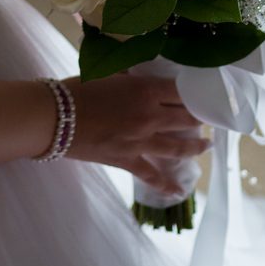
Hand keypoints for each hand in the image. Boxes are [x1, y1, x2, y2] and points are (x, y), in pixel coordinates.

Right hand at [61, 72, 208, 196]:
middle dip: (202, 118)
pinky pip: (152, 175)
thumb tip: (145, 76)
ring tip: (207, 146)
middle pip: (187, 118)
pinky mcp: (127, 160)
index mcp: (146, 90)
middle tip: (211, 118)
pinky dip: (166, 184)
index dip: (198, 93)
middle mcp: (150, 116)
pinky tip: (178, 191)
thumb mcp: (109, 74)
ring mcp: (140, 141)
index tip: (209, 94)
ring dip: (196, 147)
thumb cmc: (77, 89)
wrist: (53, 118)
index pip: (183, 91)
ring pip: (178, 147)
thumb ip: (132, 76)